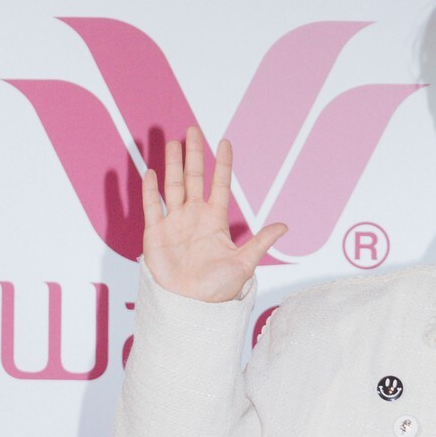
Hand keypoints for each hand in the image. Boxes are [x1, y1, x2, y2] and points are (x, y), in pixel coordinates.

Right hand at [140, 127, 285, 300]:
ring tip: (174, 142)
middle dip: (193, 154)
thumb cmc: (217, 289)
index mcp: (215, 221)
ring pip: (173, 186)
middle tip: (193, 130)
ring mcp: (174, 223)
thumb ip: (260, 243)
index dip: (222, 164)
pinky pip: (152, 206)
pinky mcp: (155, 233)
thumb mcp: (243, 265)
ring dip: (173, 164)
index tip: (225, 142)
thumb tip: (284, 227)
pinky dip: (151, 189)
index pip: (220, 185)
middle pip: (193, 178)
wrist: (190, 306)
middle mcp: (194, 217)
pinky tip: (152, 171)